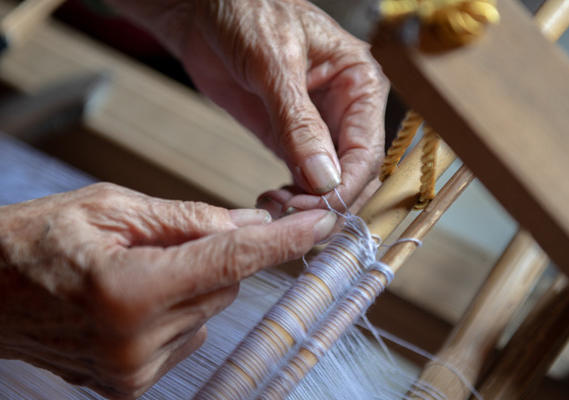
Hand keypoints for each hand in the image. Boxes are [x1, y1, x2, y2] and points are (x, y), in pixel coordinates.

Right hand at [0, 183, 334, 398]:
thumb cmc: (27, 243)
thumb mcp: (106, 208)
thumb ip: (186, 219)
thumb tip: (249, 222)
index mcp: (128, 292)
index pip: (231, 261)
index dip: (283, 241)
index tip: (322, 224)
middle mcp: (136, 343)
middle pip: (224, 287)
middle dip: (219, 252)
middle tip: (177, 232)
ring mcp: (134, 373)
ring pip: (210, 313)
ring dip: (195, 281)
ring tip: (138, 266)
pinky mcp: (130, 387)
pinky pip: (187, 336)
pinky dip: (179, 308)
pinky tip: (136, 295)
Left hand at [106, 0, 388, 214]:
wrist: (201, 9)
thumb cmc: (244, 10)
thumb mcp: (272, 62)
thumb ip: (298, 122)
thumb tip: (324, 178)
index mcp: (360, 81)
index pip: (368, 149)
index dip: (347, 185)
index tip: (319, 209)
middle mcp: (345, 107)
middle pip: (353, 171)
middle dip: (328, 199)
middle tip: (292, 217)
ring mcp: (318, 127)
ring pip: (328, 181)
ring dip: (308, 204)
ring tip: (275, 210)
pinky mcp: (289, 139)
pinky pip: (301, 179)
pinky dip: (291, 198)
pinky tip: (272, 203)